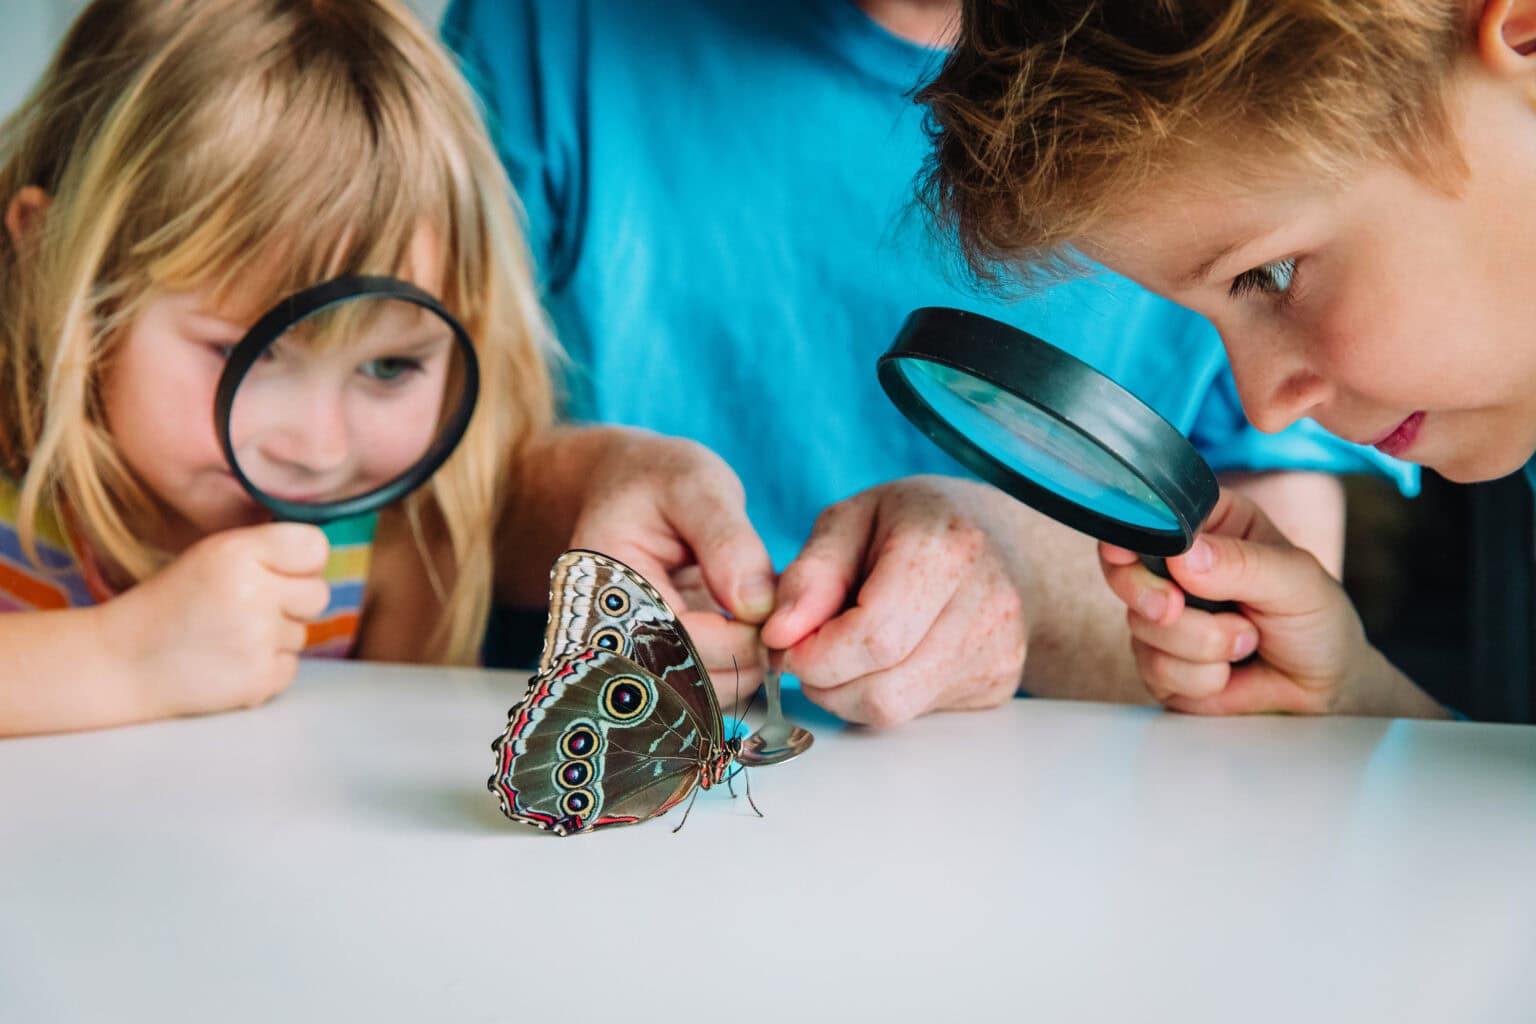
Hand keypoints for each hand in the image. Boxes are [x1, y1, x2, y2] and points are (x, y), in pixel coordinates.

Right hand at [102, 523, 331, 718]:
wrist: (119, 662)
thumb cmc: (171, 604)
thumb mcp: (212, 556)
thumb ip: (265, 551)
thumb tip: (321, 557)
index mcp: (237, 552)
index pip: (314, 547)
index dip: (303, 563)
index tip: (280, 571)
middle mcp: (253, 592)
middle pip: (318, 594)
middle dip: (291, 602)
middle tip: (244, 609)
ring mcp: (258, 639)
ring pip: (303, 634)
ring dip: (274, 638)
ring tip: (225, 637)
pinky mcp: (258, 679)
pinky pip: (291, 668)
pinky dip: (266, 669)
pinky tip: (228, 663)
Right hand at [566, 431, 776, 703]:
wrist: (624, 490)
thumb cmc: (657, 480)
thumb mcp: (695, 485)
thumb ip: (727, 542)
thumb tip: (758, 608)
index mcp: (603, 587)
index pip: (677, 645)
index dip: (739, 638)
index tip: (780, 610)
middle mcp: (602, 636)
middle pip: (684, 684)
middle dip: (745, 657)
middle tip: (782, 616)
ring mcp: (624, 656)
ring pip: (695, 697)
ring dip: (744, 667)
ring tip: (765, 616)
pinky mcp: (648, 665)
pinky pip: (697, 689)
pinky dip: (734, 666)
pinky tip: (749, 628)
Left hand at [760, 477, 1025, 726]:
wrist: (1003, 540)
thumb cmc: (918, 524)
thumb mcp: (851, 520)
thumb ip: (811, 574)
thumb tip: (779, 634)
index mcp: (947, 548)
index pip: (873, 636)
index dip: (815, 653)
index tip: (786, 642)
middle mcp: (986, 604)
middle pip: (882, 687)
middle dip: (824, 680)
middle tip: (806, 652)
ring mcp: (997, 651)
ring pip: (895, 710)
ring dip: (847, 694)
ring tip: (841, 653)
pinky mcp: (997, 685)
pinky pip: (917, 713)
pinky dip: (882, 693)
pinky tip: (887, 657)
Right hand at [1099, 488, 1443, 717]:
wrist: (1323, 686)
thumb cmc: (1315, 619)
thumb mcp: (1296, 579)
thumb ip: (1244, 563)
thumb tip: (1185, 558)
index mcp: (1209, 526)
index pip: (1153, 514)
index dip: (1131, 530)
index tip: (1125, 550)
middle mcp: (1177, 567)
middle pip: (1123, 569)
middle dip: (1149, 594)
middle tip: (1175, 608)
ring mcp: (1164, 616)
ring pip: (1143, 627)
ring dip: (1202, 645)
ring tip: (1246, 640)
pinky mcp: (1160, 663)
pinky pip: (1156, 669)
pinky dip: (1200, 677)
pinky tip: (1229, 670)